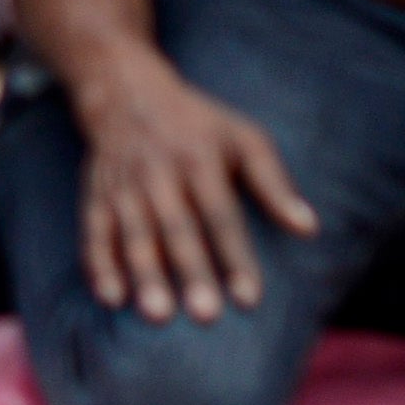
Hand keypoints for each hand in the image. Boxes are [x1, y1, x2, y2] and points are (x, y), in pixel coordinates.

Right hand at [55, 51, 314, 325]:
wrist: (125, 90)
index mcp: (199, 156)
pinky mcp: (97, 194)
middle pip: (176, 226)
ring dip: (144, 274)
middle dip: (190, 271)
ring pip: (134, 233)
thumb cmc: (198, 124)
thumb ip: (274, 184)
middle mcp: (159, 170)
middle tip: (205, 315)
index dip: (235, 256)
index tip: (249, 300)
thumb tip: (309, 229)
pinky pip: (95, 231)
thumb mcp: (244, 138)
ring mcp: (123, 184)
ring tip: (158, 315)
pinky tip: (111, 299)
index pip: (220, 212)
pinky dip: (99, 264)